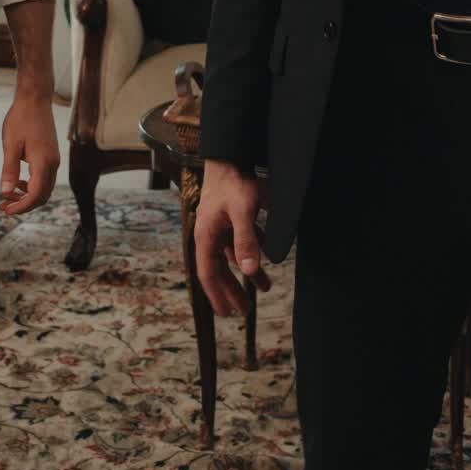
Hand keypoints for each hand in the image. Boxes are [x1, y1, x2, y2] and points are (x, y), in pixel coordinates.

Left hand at [0, 92, 59, 216]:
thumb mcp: (10, 145)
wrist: (35, 99)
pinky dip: (33, 185)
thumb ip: (9, 170)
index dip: (21, 207)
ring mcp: (54, 160)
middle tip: (4, 205)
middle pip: (43, 196)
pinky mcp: (52, 156)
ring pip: (44, 188)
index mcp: (43, 162)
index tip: (6, 209)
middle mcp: (53, 164)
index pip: (36, 195)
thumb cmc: (22, 118)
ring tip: (9, 194)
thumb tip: (6, 192)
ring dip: (28, 196)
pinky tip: (19, 181)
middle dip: (24, 204)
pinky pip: (45, 178)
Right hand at [195, 159, 270, 317]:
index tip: (226, 314)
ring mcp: (219, 226)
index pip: (208, 274)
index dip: (217, 295)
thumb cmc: (235, 181)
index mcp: (205, 236)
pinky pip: (239, 243)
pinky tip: (265, 261)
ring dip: (245, 274)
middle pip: (219, 270)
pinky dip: (251, 254)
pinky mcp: (230, 218)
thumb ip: (246, 241)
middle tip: (244, 311)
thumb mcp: (243, 212)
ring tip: (264, 289)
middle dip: (232, 291)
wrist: (230, 155)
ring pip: (231, 257)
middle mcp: (209, 234)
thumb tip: (247, 271)